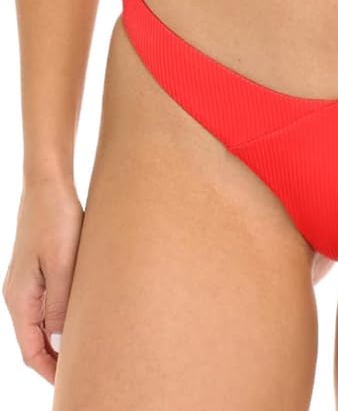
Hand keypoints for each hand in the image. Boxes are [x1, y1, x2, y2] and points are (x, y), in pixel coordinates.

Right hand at [2, 176, 83, 385]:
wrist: (49, 183)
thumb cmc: (55, 219)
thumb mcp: (61, 264)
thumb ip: (60, 305)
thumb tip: (61, 344)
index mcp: (19, 299)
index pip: (31, 351)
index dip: (51, 372)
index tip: (74, 382)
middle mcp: (19, 295)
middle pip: (35, 341)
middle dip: (56, 361)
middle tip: (87, 370)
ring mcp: (28, 282)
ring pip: (43, 323)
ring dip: (61, 339)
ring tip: (89, 349)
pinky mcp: (40, 268)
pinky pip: (49, 304)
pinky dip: (63, 318)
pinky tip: (84, 318)